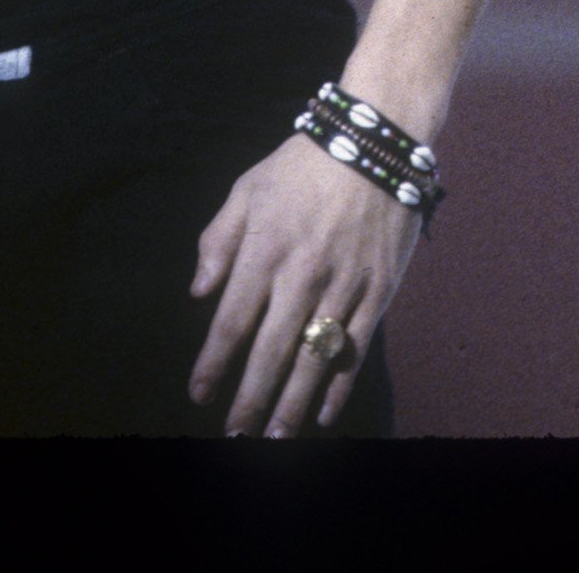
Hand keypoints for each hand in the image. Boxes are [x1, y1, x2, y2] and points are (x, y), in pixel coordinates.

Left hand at [187, 128, 425, 434]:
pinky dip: (338, 384)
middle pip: (271, 352)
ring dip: (292, 405)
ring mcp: (344, 285)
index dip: (213, 364)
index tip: (200, 394)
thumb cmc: (302, 164)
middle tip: (235, 435)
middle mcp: (302, 274)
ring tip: (275, 438)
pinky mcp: (378, 289)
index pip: (231, 322)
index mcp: (264, 250)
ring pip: (314, 359)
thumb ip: (218, 240)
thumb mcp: (247, 188)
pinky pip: (355, 347)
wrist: (376, 141)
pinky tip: (322, 413)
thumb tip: (200, 292)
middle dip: (250, 399)